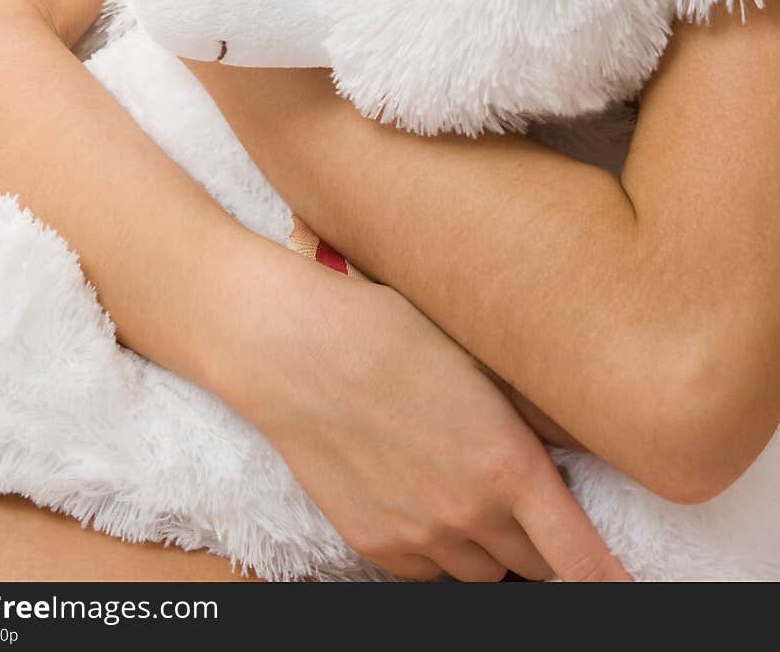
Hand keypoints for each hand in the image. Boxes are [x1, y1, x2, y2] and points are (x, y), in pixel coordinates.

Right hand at [219, 246, 631, 581]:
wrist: (294, 349)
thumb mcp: (479, 360)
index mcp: (508, 466)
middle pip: (535, 570)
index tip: (627, 589)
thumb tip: (581, 444)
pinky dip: (442, 552)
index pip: (580, 561)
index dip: (610, 582)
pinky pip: (429, 573)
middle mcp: (468, 515)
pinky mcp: (373, 544)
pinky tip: (430, 501)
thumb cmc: (390, 332)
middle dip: (547, 547)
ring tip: (477, 495)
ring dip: (494, 550)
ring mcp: (417, 537)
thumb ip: (535, 415)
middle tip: (539, 507)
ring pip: (482, 576)